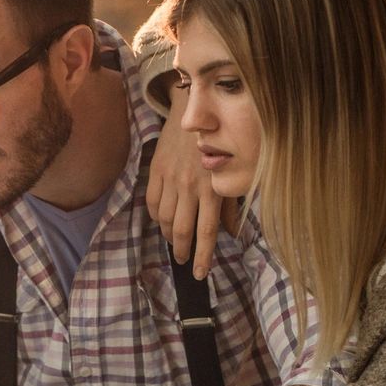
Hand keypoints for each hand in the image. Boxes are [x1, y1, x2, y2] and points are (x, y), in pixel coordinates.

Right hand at [145, 115, 226, 280]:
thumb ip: (230, 204)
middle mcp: (190, 187)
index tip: (199, 274)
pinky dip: (157, 217)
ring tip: (175, 242)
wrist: (194, 111)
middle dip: (182, 251)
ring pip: (166, 220)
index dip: (202, 256)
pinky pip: (153, 203)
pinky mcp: (156, 171)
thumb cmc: (221, 142)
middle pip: (183, 230)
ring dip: (170, 236)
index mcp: (212, 189)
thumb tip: (230, 232)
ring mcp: (171, 179)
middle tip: (184, 260)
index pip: (206, 232)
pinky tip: (163, 221)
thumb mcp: (232, 173)